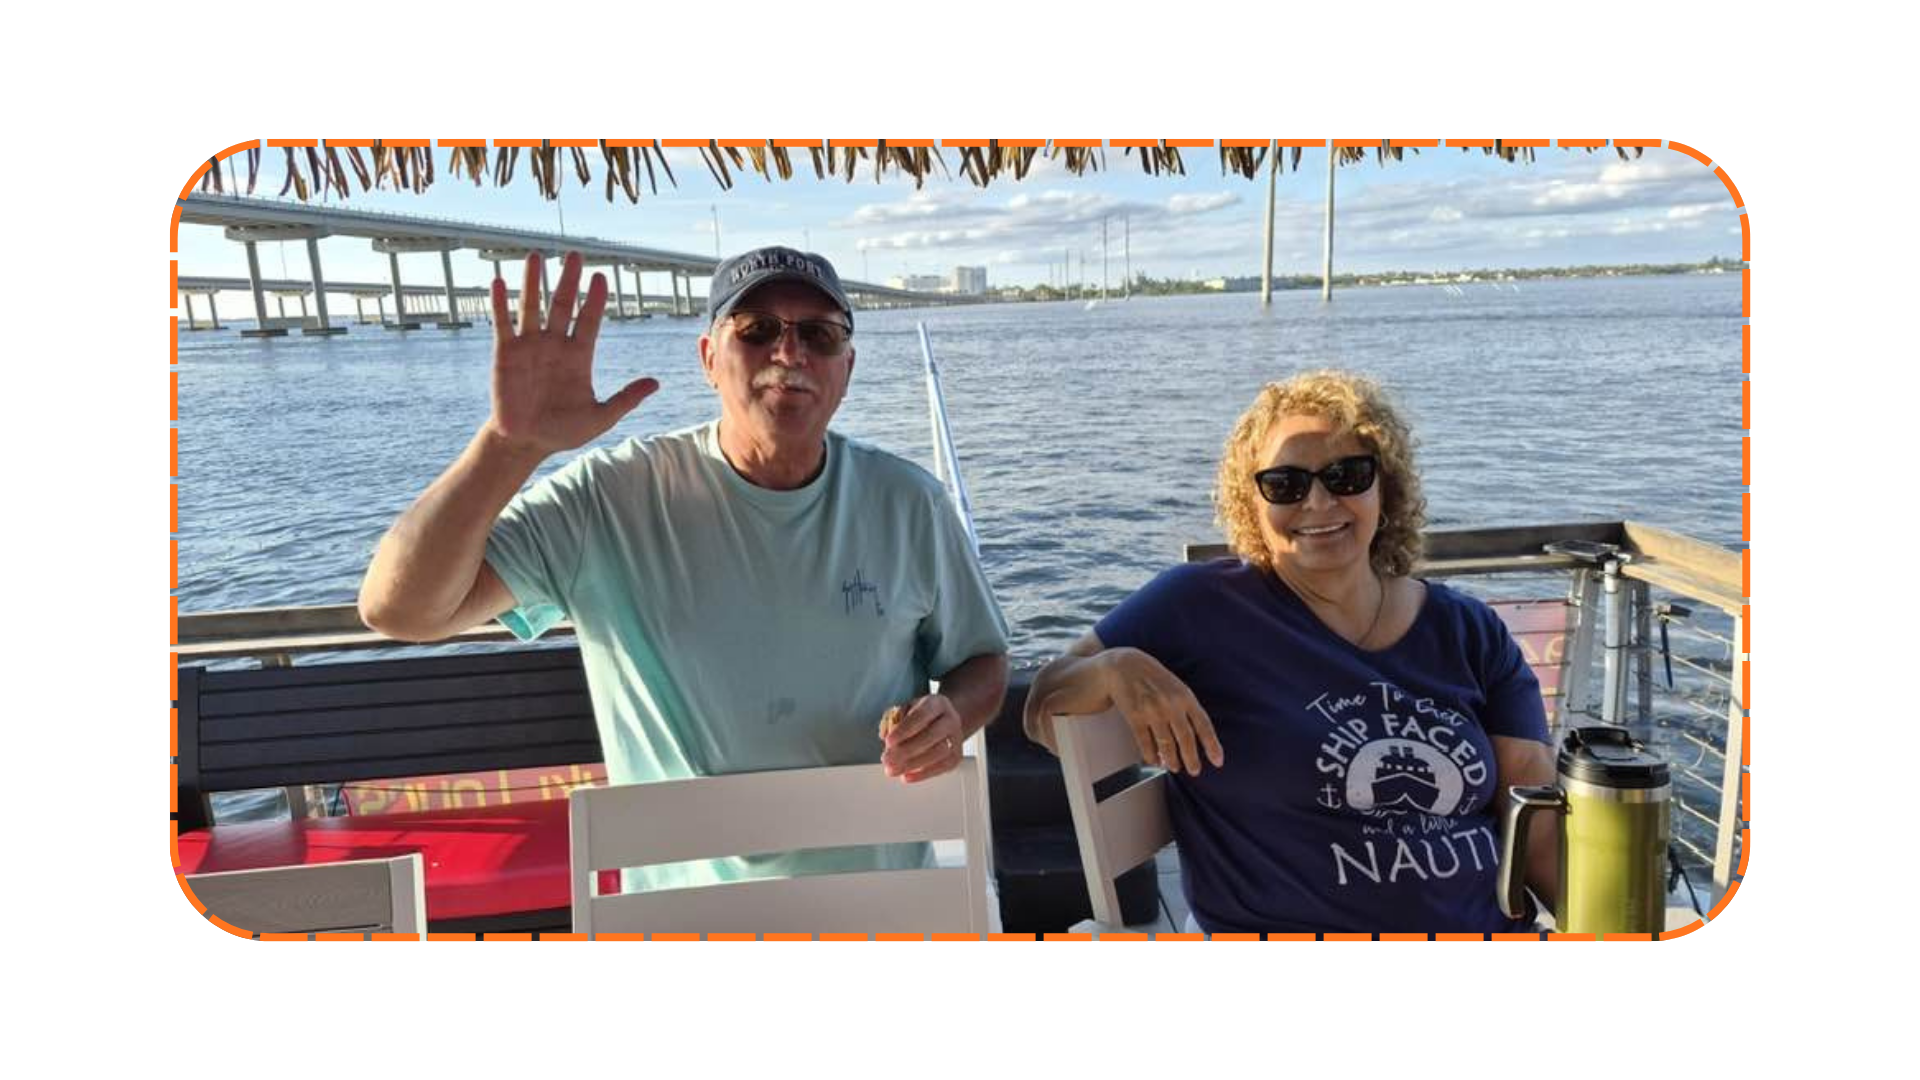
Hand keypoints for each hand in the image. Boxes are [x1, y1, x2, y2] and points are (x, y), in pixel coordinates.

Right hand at [486, 250, 657, 455]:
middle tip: (575, 254)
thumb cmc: (564, 431)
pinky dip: (501, 303)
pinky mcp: (505, 353)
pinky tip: (499, 281)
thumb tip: (656, 383)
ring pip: (532, 307)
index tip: (601, 277)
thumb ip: (626, 399)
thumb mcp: (600, 417)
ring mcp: (530, 346)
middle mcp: (555, 344)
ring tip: (536, 256)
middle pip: (563, 305)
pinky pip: (503, 324)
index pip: (589, 320)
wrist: (526, 442)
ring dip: (534, 282)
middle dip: (569, 280)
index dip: (595, 300)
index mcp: (579, 356)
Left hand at [880, 694, 965, 783]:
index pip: (921, 715)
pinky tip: (907, 776)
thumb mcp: (907, 709)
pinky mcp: (957, 755)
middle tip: (887, 759)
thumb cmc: (922, 716)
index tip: (888, 741)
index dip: (904, 729)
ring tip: (893, 769)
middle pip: (931, 735)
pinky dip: (923, 774)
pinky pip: (942, 767)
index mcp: (937, 704)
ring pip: (938, 753)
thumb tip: (885, 734)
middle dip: (906, 750)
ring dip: (913, 764)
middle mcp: (950, 719)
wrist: (945, 722)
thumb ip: (894, 719)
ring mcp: (956, 738)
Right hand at [1101, 649, 1223, 775]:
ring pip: (1166, 744)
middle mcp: (1171, 704)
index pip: (1203, 725)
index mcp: (1185, 697)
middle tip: (1194, 770)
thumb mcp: (1177, 688)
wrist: (1125, 666)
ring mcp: (1152, 711)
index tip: (1217, 761)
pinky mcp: (1135, 716)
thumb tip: (1194, 738)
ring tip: (1174, 767)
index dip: (1212, 745)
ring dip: (1171, 760)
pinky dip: (1150, 755)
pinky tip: (1154, 761)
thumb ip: (1187, 710)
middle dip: (1191, 759)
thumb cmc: (1153, 679)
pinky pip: (1145, 743)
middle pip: (1185, 738)